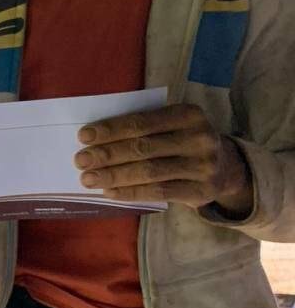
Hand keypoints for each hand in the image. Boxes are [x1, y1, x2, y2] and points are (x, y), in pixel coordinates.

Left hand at [74, 103, 253, 215]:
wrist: (226, 168)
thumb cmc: (183, 142)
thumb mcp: (173, 126)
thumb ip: (144, 128)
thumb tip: (96, 139)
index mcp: (188, 114)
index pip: (142, 122)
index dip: (111, 129)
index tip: (84, 136)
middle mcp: (200, 138)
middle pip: (143, 147)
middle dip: (107, 154)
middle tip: (80, 160)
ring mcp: (203, 166)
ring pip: (149, 171)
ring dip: (114, 176)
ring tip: (88, 178)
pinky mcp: (201, 191)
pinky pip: (159, 192)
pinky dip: (130, 192)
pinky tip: (109, 192)